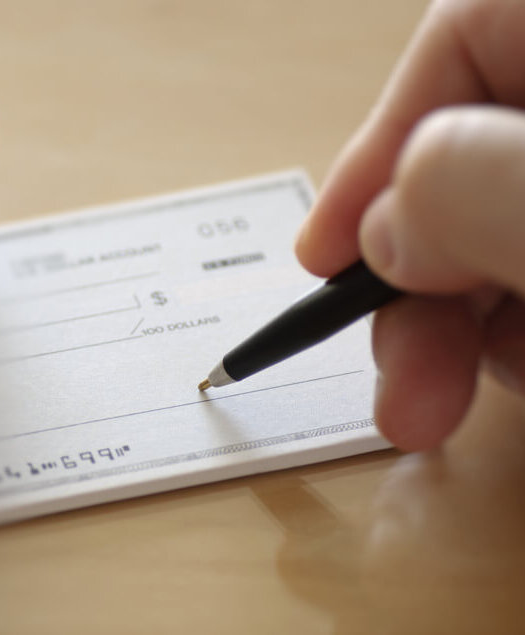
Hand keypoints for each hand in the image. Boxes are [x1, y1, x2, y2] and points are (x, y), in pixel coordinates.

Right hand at [295, 0, 524, 450]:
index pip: (465, 38)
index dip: (381, 150)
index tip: (322, 256)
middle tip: (405, 391)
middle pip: (476, 166)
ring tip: (463, 402)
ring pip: (505, 237)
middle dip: (421, 288)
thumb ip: (477, 189)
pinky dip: (522, 336)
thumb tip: (387, 236)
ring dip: (466, 328)